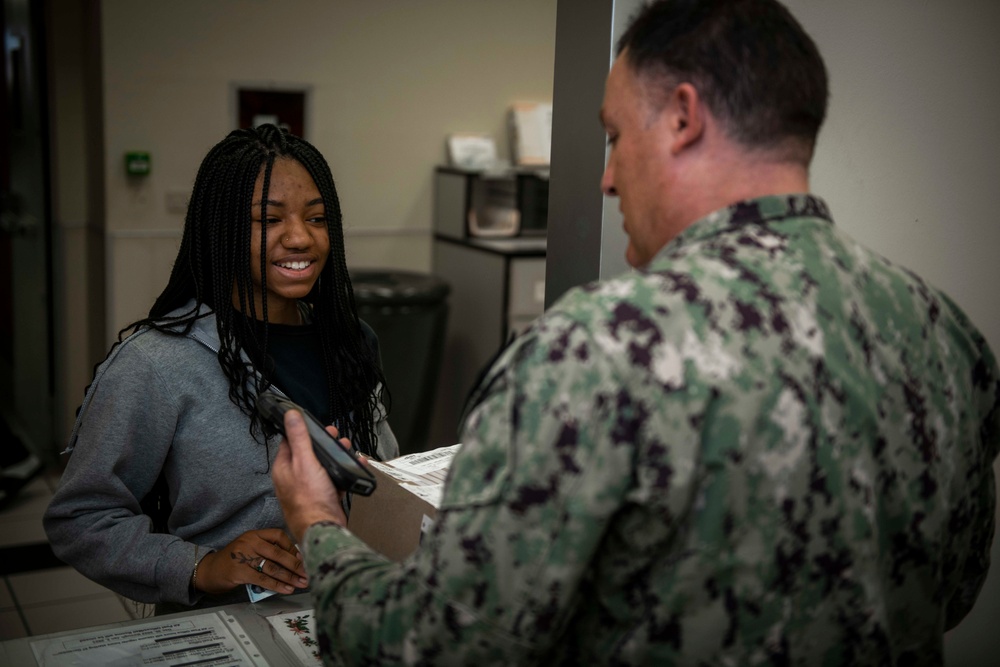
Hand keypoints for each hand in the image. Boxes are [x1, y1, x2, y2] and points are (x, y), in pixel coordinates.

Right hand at [195, 528, 307, 594]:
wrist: (210, 570)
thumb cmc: (235, 560)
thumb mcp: (250, 548)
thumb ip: (267, 550)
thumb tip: (294, 561)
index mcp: (254, 534)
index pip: (278, 535)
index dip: (292, 547)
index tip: (303, 558)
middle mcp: (250, 542)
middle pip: (278, 553)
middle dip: (296, 565)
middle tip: (308, 573)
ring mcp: (244, 556)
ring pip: (272, 567)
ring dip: (289, 577)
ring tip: (301, 583)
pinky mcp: (240, 572)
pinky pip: (263, 579)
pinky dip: (277, 585)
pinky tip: (287, 589)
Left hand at [272, 409, 348, 542]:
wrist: (323, 528)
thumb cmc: (310, 499)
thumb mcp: (305, 462)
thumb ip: (299, 438)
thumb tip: (290, 416)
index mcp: (284, 468)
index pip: (289, 442)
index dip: (302, 431)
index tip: (315, 425)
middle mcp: (293, 477)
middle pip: (308, 453)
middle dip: (323, 443)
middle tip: (335, 436)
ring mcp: (308, 487)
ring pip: (322, 465)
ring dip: (335, 456)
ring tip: (346, 448)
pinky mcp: (323, 496)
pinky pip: (333, 479)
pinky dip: (342, 472)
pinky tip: (352, 466)